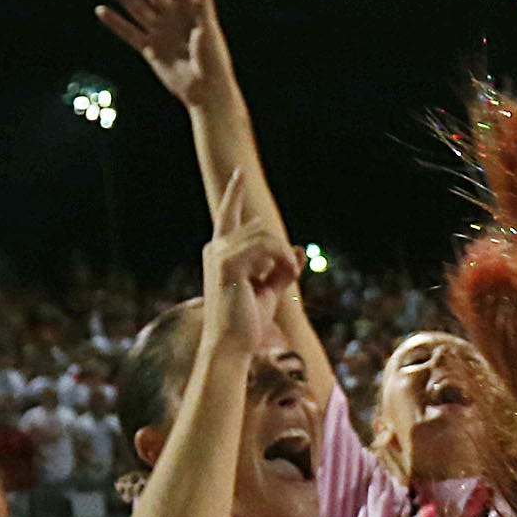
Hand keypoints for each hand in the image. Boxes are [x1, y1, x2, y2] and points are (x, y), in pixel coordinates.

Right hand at [96, 0, 235, 109]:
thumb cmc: (214, 61)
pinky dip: (115, 23)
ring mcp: (161, 31)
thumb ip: (203, 4)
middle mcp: (174, 16)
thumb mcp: (209, 30)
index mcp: (192, 9)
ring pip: (137, 7)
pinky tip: (101, 10)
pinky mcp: (150, 49)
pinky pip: (129, 32)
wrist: (206, 92)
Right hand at [201, 170, 298, 356]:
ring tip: (283, 280)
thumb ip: (283, 268)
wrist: (232, 345)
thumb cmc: (248, 320)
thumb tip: (300, 249)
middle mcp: (216, 248)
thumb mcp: (270, 290)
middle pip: (262, 228)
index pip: (227, 214)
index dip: (234, 192)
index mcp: (222, 251)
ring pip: (268, 236)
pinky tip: (284, 277)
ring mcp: (219, 254)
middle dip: (283, 252)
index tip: (240, 172)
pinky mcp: (227, 264)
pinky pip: (268, 246)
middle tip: (287, 277)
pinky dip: (284, 261)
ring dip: (285, 259)